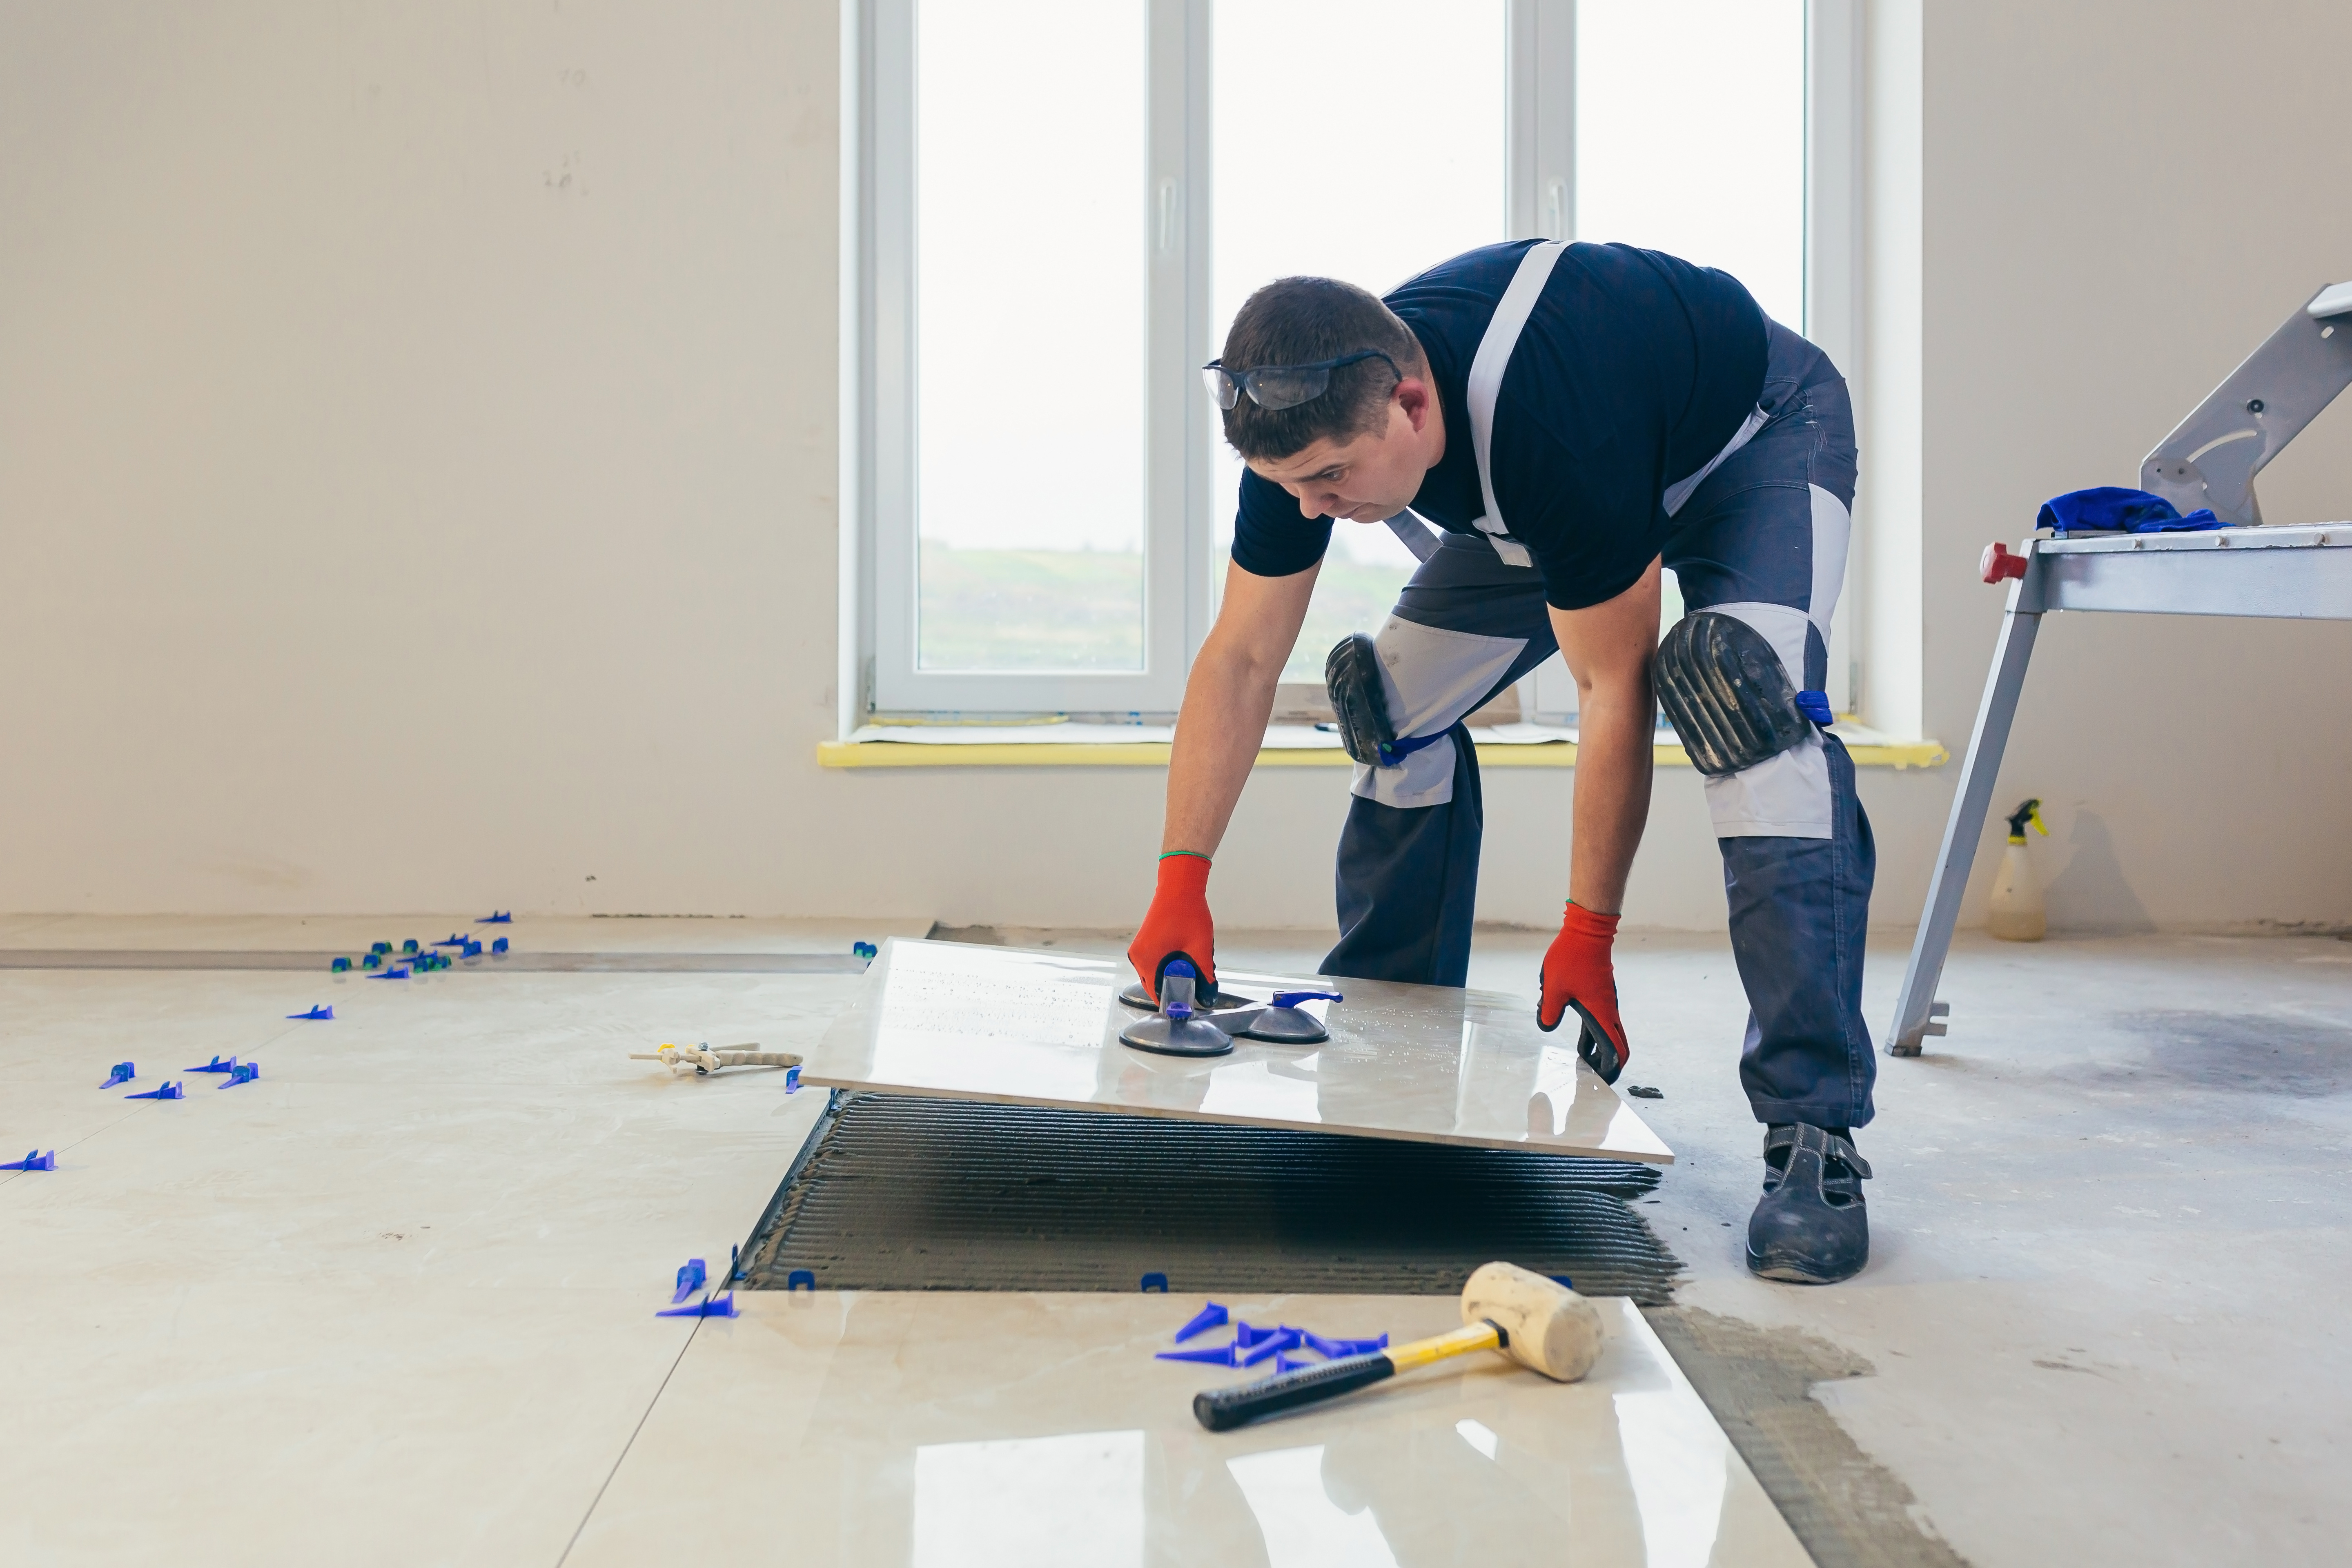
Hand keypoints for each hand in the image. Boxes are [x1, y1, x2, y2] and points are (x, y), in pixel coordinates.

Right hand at [1129, 853, 1215, 1001]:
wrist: (1179, 886)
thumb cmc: (1188, 912)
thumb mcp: (1201, 947)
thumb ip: (1204, 974)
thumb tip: (1209, 995)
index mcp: (1146, 960)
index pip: (1157, 994)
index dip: (1175, 1001)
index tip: (1190, 1004)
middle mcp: (1137, 957)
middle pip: (1155, 986)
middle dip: (1174, 988)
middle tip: (1196, 986)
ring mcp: (1139, 950)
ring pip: (1154, 974)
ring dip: (1172, 976)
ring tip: (1192, 967)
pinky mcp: (1143, 943)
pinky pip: (1153, 963)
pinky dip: (1167, 966)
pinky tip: (1184, 959)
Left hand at [1538, 902, 1628, 1082]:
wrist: (1587, 931)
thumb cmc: (1571, 958)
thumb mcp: (1553, 989)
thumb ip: (1548, 1012)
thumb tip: (1546, 1027)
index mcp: (1601, 1013)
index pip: (1616, 1051)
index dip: (1612, 1070)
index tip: (1602, 1083)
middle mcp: (1608, 1010)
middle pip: (1617, 1045)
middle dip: (1607, 1065)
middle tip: (1592, 1078)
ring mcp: (1606, 1002)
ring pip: (1609, 1033)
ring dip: (1599, 1050)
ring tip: (1583, 1062)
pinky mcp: (1600, 994)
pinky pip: (1601, 1021)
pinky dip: (1594, 1035)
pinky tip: (1580, 1041)